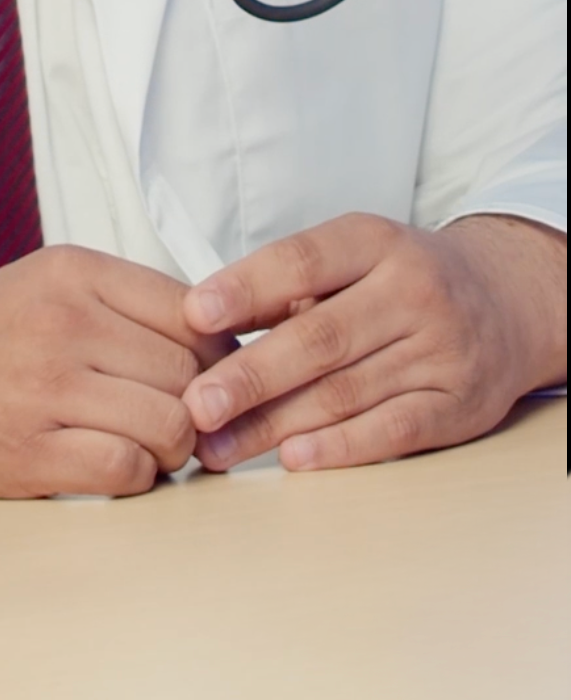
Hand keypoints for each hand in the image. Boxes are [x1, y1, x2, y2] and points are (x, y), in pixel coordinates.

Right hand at [0, 244, 233, 498]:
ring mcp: (43, 387)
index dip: (215, 353)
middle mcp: (61, 321)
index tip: (206, 377)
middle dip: (198, 406)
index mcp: (72, 271)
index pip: (194, 311)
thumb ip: (124, 303)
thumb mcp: (44, 287)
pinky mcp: (27, 452)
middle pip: (190, 373)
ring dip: (173, 448)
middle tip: (176, 420)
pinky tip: (113, 466)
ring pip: (170, 424)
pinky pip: (127, 469)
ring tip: (147, 445)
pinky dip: (137, 477)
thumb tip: (219, 345)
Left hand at [181, 213, 566, 473]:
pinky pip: (393, 430)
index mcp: (375, 243)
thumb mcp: (351, 259)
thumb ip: (286, 288)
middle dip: (250, 376)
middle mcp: (413, 292)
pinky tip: (292, 457)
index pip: (303, 262)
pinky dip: (340, 447)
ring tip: (218, 445)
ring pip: (346, 391)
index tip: (193, 315)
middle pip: (320, 338)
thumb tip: (204, 323)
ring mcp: (440, 350)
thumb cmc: (399, 281)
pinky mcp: (458, 405)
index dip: (246, 288)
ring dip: (274, 424)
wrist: (505, 302)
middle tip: (196, 404)